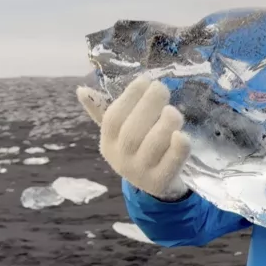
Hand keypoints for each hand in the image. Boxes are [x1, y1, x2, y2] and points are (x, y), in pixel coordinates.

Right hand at [76, 76, 191, 200]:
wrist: (157, 185)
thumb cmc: (139, 150)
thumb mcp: (120, 134)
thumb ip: (104, 111)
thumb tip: (82, 90)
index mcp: (108, 144)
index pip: (113, 119)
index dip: (129, 97)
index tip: (144, 79)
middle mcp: (121, 160)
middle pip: (132, 132)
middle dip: (148, 105)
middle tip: (161, 88)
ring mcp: (142, 173)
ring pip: (153, 145)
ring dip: (165, 123)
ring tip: (173, 110)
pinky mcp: (162, 182)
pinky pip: (172, 162)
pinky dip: (178, 147)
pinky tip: (183, 134)